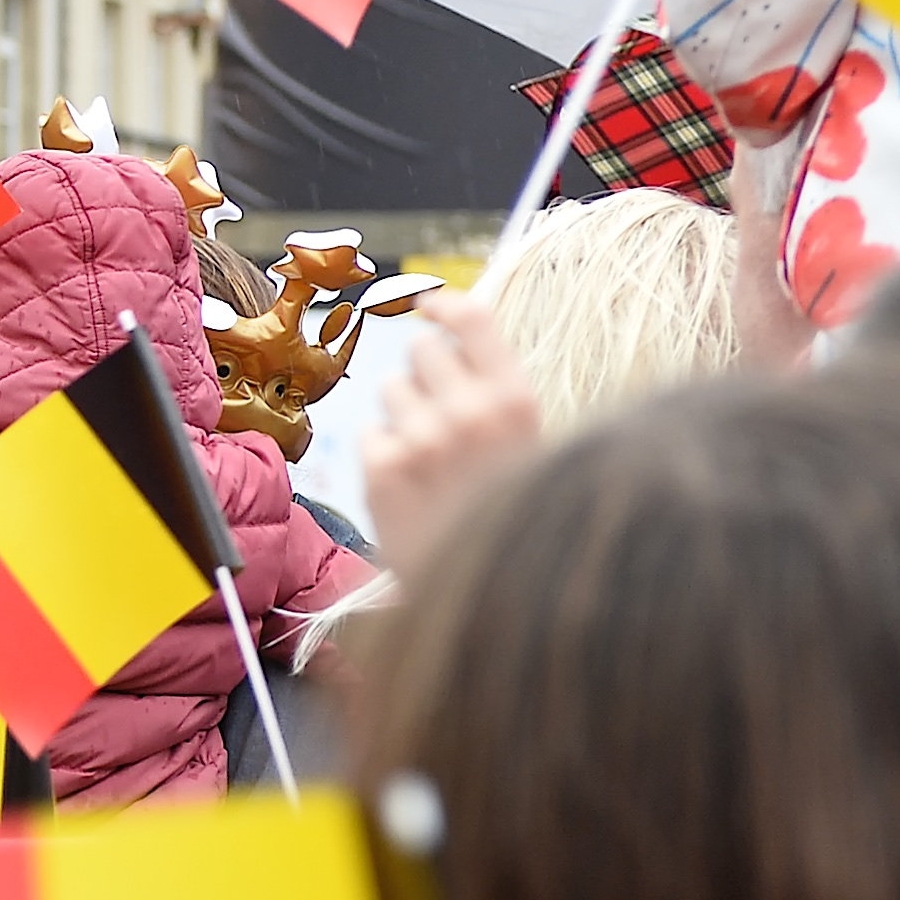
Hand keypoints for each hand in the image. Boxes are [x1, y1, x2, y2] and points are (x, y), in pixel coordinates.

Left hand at [362, 291, 543, 571]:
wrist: (492, 594)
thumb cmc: (510, 514)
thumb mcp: (528, 446)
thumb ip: (496, 394)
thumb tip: (453, 337)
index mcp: (516, 402)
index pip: (474, 319)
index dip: (446, 306)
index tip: (429, 307)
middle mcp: (469, 412)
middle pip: (421, 351)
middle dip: (426, 377)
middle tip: (442, 420)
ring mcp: (421, 438)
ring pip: (391, 389)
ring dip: (403, 415)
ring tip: (430, 462)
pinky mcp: (381, 467)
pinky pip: (371, 432)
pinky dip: (384, 455)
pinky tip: (410, 487)